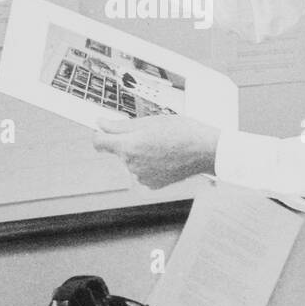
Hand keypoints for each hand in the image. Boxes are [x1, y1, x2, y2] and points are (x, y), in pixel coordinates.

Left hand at [93, 114, 218, 188]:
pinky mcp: (152, 184)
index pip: (99, 142)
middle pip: (119, 150)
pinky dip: (150, 164)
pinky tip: (166, 156)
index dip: (101, 133)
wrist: (205, 150)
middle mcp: (132, 164)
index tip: (105, 128)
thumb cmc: (181, 131)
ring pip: (132, 160)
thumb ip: (120, 125)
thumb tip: (100, 124)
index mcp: (129, 146)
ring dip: (140, 153)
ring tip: (162, 144)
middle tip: (151, 132)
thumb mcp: (149, 121)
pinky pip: (143, 171)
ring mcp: (142, 176)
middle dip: (129, 141)